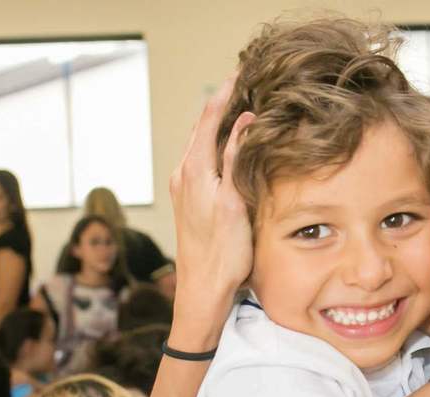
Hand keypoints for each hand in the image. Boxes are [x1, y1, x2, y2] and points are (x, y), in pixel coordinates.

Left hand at [167, 74, 257, 348]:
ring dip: (220, 124)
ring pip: (202, 143)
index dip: (225, 92)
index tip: (241, 71)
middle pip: (203, 127)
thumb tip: (243, 121)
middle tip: (246, 83)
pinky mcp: (190, 200)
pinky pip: (203, 160)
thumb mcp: (235, 203)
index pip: (209, 118)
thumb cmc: (222, 255)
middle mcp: (184, 174)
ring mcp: (185, 187)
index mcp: (194, 171)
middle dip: (223, 103)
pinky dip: (217, 144)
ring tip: (242, 106)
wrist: (202, 291)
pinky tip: (233, 146)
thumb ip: (236, 159)